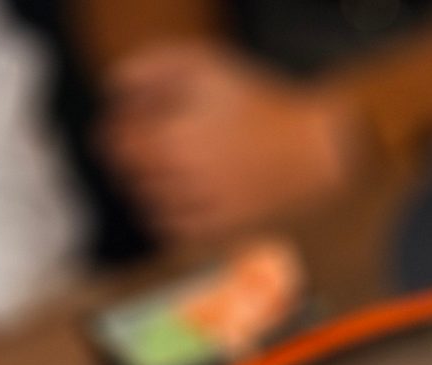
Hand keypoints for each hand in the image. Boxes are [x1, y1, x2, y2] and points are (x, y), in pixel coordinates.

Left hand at [103, 40, 365, 243]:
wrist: (317, 150)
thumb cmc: (262, 104)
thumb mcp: (207, 66)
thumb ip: (153, 69)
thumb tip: (115, 88)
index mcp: (176, 137)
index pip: (117, 144)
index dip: (113, 132)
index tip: (127, 123)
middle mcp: (186, 178)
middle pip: (129, 177)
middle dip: (130, 161)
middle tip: (147, 146)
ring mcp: (205, 208)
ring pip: (148, 207)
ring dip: (146, 189)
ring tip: (166, 171)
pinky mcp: (222, 230)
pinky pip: (176, 232)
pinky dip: (167, 217)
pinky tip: (180, 198)